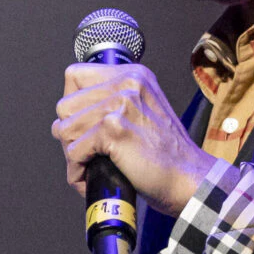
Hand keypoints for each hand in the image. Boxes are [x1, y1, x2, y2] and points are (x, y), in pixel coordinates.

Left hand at [51, 62, 219, 216]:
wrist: (189, 178)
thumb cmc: (167, 153)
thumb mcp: (144, 109)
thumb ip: (112, 101)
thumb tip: (68, 115)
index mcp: (133, 75)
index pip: (75, 75)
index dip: (72, 103)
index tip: (82, 124)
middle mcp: (127, 83)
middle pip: (64, 105)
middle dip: (69, 133)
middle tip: (87, 152)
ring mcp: (120, 105)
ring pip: (64, 129)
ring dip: (72, 155)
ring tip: (90, 166)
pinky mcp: (114, 130)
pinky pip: (73, 152)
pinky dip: (78, 171)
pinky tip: (93, 177)